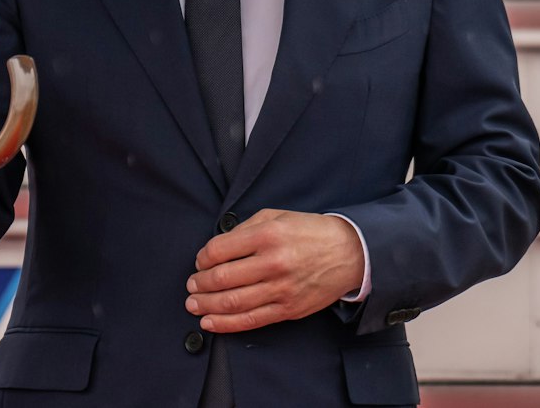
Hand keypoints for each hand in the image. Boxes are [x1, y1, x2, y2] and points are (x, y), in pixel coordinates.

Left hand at [185, 210, 364, 331]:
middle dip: (199, 284)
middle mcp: (273, 263)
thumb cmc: (309, 232)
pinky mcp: (288, 309)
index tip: (200, 261)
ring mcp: (281, 289)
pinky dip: (226, 324)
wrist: (348, 253)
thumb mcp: (276, 216)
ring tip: (194, 304)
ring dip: (206, 306)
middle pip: (222, 279)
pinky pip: (251, 321)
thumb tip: (216, 248)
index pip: (220, 250)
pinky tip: (210, 323)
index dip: (203, 258)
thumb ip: (244, 229)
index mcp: (267, 235)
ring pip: (233, 303)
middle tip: (191, 285)